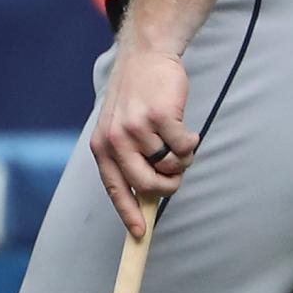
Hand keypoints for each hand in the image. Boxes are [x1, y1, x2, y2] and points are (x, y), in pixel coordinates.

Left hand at [91, 40, 197, 237]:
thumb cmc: (136, 98)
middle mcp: (115, 139)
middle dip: (167, 186)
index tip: (139, 234)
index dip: (128, 213)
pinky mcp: (160, 116)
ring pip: (170, 165)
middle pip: (147, 184)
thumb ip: (128, 159)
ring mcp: (136, 128)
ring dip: (181, 159)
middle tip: (175, 173)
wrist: (145, 57)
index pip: (115, 188)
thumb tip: (146, 197)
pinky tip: (185, 129)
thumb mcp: (120, 128)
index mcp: (102, 146)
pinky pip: (185, 147)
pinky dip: (191, 143)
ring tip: (176, 140)